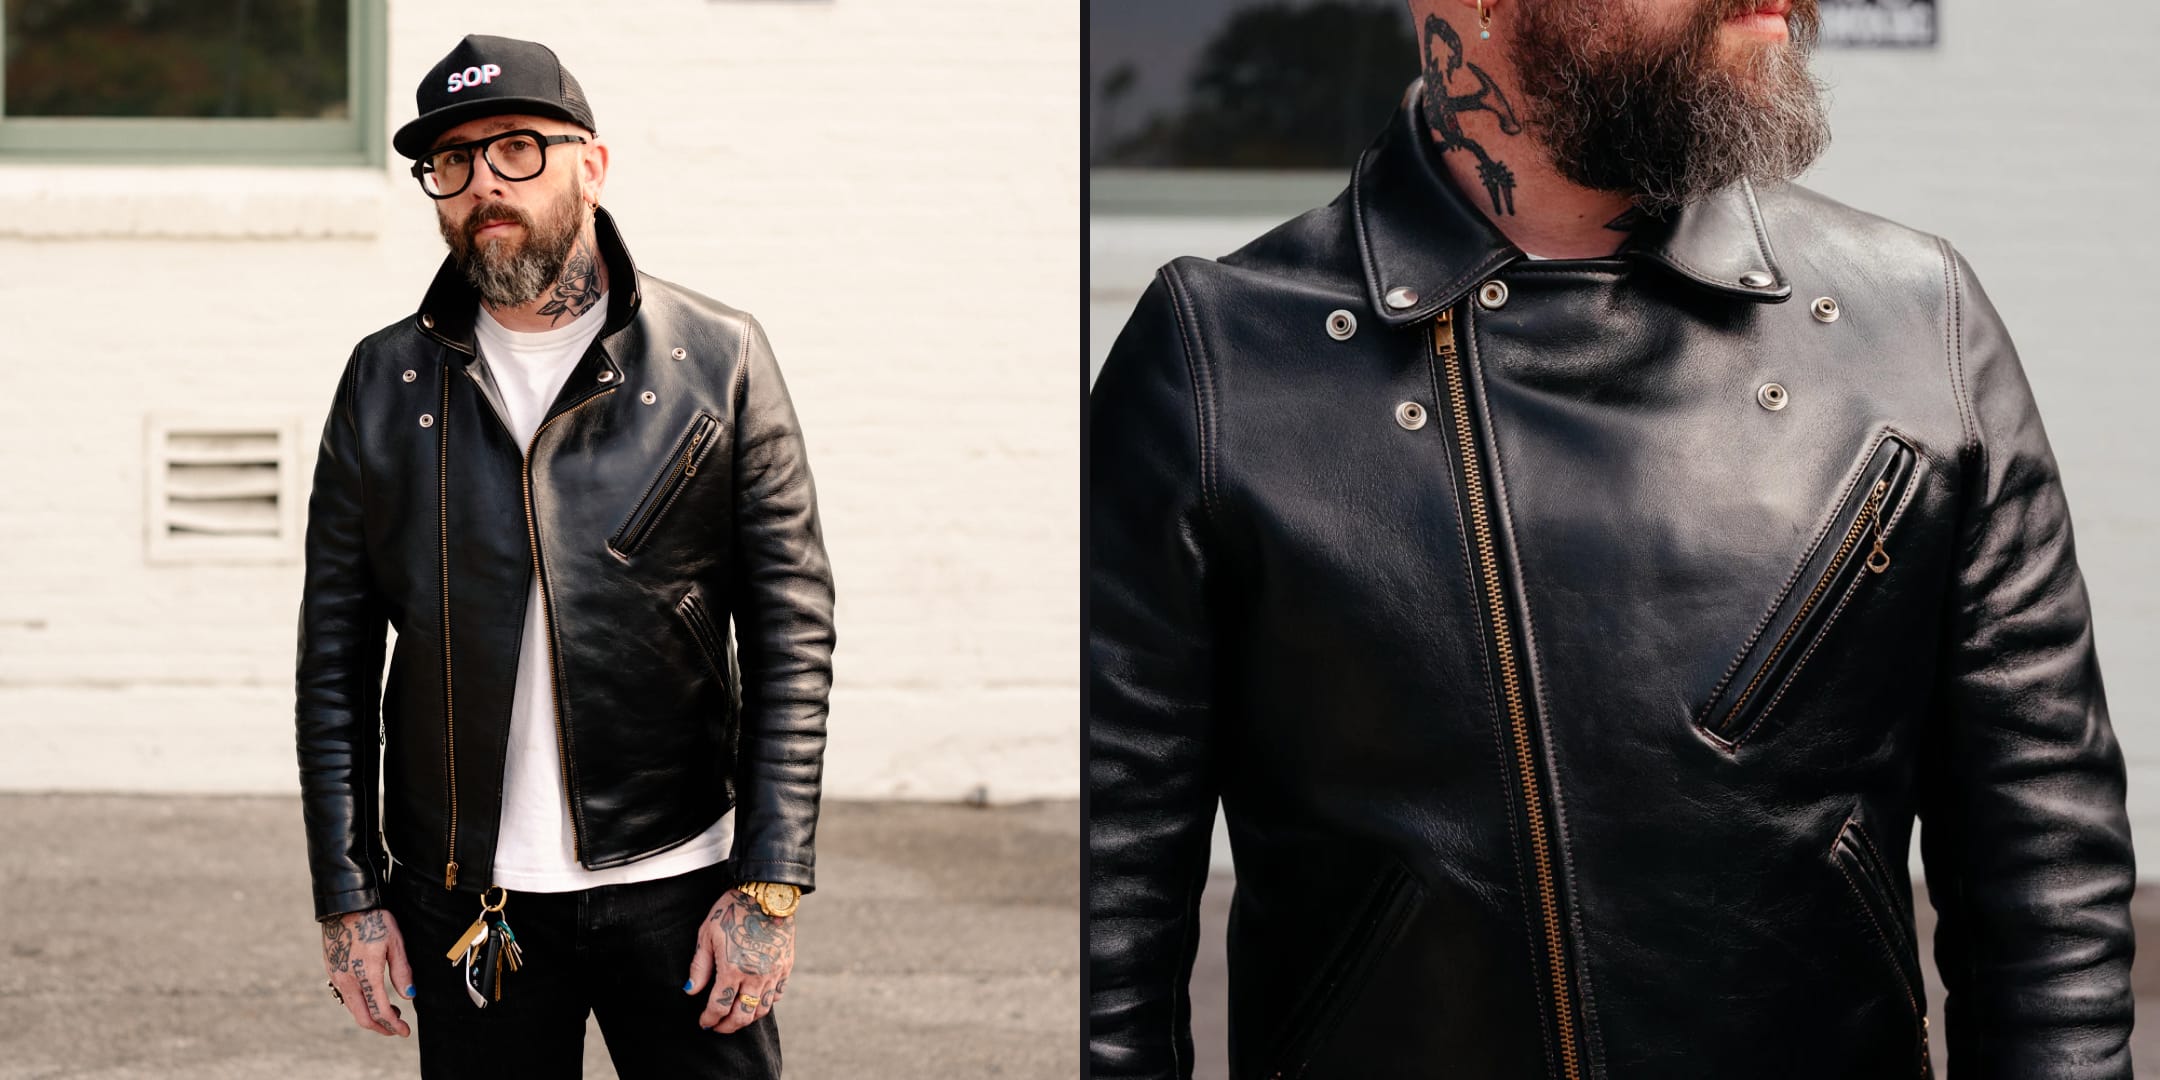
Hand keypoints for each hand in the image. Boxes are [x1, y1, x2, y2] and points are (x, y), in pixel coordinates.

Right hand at [321, 907, 414, 1036]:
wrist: (346, 904)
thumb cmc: (375, 919)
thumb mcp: (396, 943)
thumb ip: (402, 971)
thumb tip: (409, 996)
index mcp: (366, 974)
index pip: (380, 1011)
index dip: (393, 1025)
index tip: (405, 1031)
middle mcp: (347, 979)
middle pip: (363, 1017)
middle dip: (381, 1027)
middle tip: (397, 1028)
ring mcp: (336, 976)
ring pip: (353, 1008)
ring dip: (371, 1016)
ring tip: (390, 1012)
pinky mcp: (331, 971)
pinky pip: (346, 996)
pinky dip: (360, 1004)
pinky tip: (372, 998)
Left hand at [683, 887, 794, 1032]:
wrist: (767, 893)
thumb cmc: (732, 910)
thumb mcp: (707, 934)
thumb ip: (700, 966)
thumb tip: (691, 991)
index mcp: (733, 969)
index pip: (719, 1007)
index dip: (709, 1020)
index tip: (703, 1023)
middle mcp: (755, 976)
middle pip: (742, 1015)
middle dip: (727, 1026)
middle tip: (718, 1027)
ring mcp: (774, 972)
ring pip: (761, 1009)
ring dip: (747, 1018)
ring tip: (735, 1016)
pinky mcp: (786, 966)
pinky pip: (777, 994)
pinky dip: (766, 1003)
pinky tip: (755, 1000)